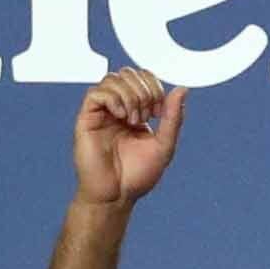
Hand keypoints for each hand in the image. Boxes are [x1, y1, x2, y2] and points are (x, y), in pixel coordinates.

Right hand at [73, 69, 184, 207]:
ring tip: (133, 120)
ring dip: (130, 96)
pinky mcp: (87, 118)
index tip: (159, 112)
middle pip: (128, 74)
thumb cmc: (137, 175)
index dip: (155, 87)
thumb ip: (173, 117)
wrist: (116, 195)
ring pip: (112, 79)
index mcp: (136, 112)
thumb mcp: (164, 144)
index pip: (143, 79)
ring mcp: (102, 112)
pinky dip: (114, 99)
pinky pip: (96, 93)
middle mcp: (117, 108)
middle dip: (144, 89)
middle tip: (148, 114)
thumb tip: (182, 89)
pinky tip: (121, 117)